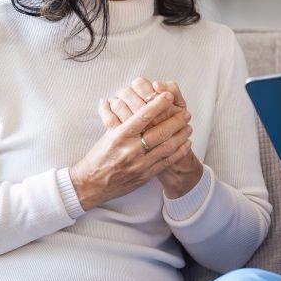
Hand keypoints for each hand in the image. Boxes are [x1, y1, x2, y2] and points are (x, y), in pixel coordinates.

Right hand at [101, 78, 204, 199]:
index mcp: (120, 136)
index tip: (168, 96)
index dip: (158, 104)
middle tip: (186, 113)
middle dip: (176, 121)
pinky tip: (186, 144)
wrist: (92, 184)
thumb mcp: (105, 135)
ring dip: (181, 136)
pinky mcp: (145, 175)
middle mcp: (131, 149)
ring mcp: (140, 164)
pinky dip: (179, 151)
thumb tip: (108, 99)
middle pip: (160, 132)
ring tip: (188, 127)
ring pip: (167, 147)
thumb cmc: (98, 157)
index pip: (143, 116)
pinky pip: (167, 162)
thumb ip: (112, 118)